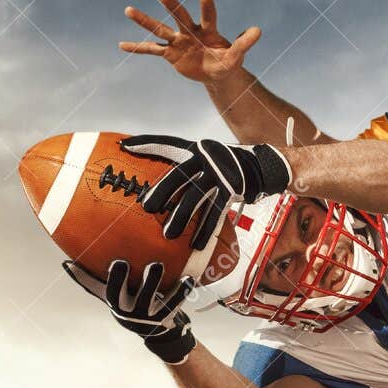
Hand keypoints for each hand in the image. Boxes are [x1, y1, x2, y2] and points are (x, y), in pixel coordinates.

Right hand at [64, 259, 196, 364]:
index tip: (112, 262)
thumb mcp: (112, 297)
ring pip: (148, 298)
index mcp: (115, 303)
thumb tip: (65, 264)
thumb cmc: (131, 306)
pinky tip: (188, 279)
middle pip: (120, 295)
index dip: (105, 279)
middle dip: (120, 280)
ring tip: (156, 264)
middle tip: (121, 262)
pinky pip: (174, 302)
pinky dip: (181, 291)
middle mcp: (128, 311)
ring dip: (152, 281)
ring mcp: (147, 315)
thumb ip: (91, 282)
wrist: (160, 334)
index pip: (105, 290)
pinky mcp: (166, 317)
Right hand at [120, 0, 259, 85]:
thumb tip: (258, 30)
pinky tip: (122, 45)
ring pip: (160, 29)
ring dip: (145, 21)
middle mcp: (190, 31)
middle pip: (179, 16)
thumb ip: (244, 43)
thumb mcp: (237, 56)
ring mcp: (178, 41)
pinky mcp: (170, 54)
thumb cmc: (228, 61)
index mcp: (208, 30)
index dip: (207, 7)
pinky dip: (138, 48)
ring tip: (128, 10)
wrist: (218, 72)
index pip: (208, 16)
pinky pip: (152, 50)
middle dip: (172, 6)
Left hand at [121, 135, 291, 249]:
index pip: (166, 143)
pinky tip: (196, 245)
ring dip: (181, 217)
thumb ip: (187, 166)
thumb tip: (160, 180)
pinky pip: (215, 212)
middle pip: (178, 175)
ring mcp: (220, 173)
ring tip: (168, 235)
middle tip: (145, 207)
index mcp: (195, 149)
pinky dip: (205, 230)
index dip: (146, 143)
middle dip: (160, 191)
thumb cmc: (227, 166)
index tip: (124, 146)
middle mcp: (206, 157)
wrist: (263, 165)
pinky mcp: (232, 189)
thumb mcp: (207, 159)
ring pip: (195, 197)